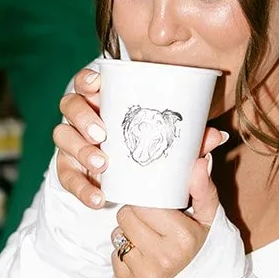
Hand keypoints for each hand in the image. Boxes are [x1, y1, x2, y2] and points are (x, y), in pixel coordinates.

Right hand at [54, 66, 226, 214]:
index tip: (97, 84)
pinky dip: (82, 189)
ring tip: (102, 164)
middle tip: (102, 133)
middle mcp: (83, 118)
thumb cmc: (153, 149)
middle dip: (82, 117)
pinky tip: (99, 198)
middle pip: (69, 106)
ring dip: (79, 149)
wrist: (136, 186)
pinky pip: (67, 177)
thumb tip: (216, 136)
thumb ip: (190, 139)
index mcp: (104, 100)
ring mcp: (73, 143)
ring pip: (62, 137)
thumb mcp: (170, 141)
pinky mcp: (70, 170)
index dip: (86, 79)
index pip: (86, 81)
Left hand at [110, 132, 226, 277]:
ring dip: (128, 233)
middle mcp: (164, 259)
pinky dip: (124, 254)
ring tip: (148, 239)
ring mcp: (146, 276)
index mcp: (183, 238)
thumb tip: (202, 161)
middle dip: (136, 214)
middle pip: (126, 215)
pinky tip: (142, 257)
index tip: (156, 205)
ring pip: (117, 234)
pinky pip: (114, 256)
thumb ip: (204, 189)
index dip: (147, 201)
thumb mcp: (208, 219)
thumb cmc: (199, 247)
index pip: (144, 204)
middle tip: (153, 222)